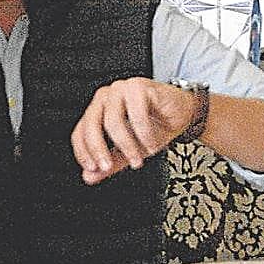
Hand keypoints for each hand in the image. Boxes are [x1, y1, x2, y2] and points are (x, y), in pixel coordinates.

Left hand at [70, 77, 197, 185]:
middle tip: (108, 166)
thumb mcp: (129, 150)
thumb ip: (110, 162)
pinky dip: (144, 133)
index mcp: (99, 110)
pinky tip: (151, 143)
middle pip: (91, 124)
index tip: (93, 169)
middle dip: (99, 150)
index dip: (83, 152)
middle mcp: (106, 98)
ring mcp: (121, 89)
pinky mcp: (139, 86)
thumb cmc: (155, 127)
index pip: (80, 131)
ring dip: (126, 145)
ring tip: (137, 158)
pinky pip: (137, 114)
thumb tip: (90, 177)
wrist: (183, 113)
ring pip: (113, 121)